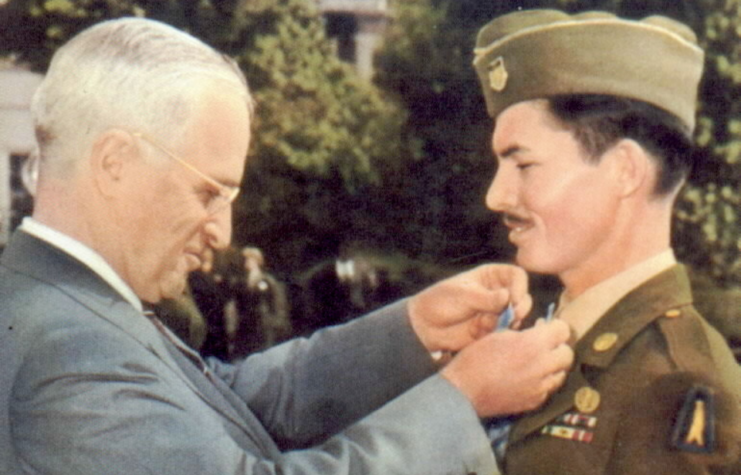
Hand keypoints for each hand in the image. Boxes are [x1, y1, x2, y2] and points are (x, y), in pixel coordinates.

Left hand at [408, 264, 531, 352]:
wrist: (426, 326)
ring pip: (517, 317)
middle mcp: (497, 293)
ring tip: (486, 324)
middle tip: (512, 316)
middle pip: (523, 297)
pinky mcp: (492, 330)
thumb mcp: (462, 295)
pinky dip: (498, 333)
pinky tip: (480, 332)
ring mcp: (496, 312)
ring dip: (507, 322)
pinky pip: (505, 332)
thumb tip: (507, 297)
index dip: (520, 286)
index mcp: (491, 276)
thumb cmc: (441, 302)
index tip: (512, 299)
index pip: (517, 276)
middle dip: (520, 307)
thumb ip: (485, 297)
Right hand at [441, 319, 573, 416]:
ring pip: (561, 373)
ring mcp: (540, 387)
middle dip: (558, 347)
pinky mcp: (534, 402)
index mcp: (533, 344)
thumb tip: (537, 331)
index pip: (563, 330)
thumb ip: (523, 333)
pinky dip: (542, 383)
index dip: (555, 327)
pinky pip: (548, 389)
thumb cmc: (476, 359)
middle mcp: (542, 366)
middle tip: (543, 346)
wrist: (464, 391)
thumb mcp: (498, 335)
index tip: (546, 328)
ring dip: (553, 366)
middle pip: (568, 353)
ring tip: (536, 363)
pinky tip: (527, 379)